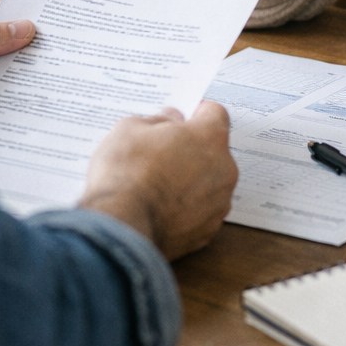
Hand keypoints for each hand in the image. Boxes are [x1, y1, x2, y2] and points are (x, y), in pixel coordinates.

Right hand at [79, 102, 236, 260]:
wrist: (121, 227)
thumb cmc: (125, 174)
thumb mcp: (130, 128)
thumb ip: (157, 120)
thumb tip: (168, 121)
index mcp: (209, 137)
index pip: (215, 113)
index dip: (195, 114)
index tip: (180, 120)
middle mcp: (223, 170)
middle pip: (213, 150)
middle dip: (191, 149)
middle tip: (160, 153)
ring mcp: (218, 204)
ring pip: (209, 183)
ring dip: (191, 180)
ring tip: (156, 185)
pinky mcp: (207, 232)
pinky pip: (200, 211)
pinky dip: (185, 208)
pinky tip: (160, 208)